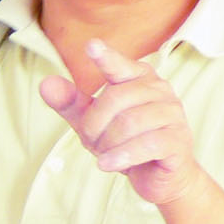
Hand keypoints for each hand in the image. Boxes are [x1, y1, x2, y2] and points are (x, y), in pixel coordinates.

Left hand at [40, 40, 201, 204]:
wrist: (159, 178)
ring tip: (105, 155)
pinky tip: (106, 164)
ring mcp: (173, 114)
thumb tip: (45, 83)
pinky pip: (147, 144)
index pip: (119, 66)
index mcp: (139, 77)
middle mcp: (160, 89)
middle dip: (95, 125)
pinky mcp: (178, 140)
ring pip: (129, 123)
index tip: (91, 46)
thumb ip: (71, 103)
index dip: (106, 58)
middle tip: (92, 142)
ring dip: (108, 144)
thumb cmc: (125, 142)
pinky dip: (122, 156)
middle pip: (115, 99)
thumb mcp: (92, 123)